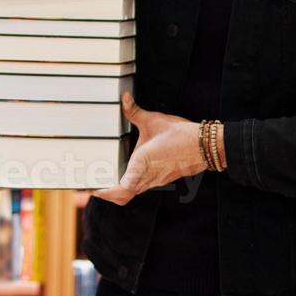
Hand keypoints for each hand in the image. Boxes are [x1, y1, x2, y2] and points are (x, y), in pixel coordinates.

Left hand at [92, 93, 213, 205]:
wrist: (205, 147)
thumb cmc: (181, 135)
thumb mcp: (154, 120)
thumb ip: (135, 111)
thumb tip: (124, 98)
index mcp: (142, 164)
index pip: (122, 188)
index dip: (106, 193)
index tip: (92, 188)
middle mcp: (147, 177)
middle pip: (123, 197)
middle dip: (106, 195)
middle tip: (91, 186)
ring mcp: (155, 180)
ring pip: (132, 194)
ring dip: (117, 192)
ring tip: (102, 182)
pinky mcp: (161, 178)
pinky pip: (141, 187)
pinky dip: (129, 186)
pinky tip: (124, 175)